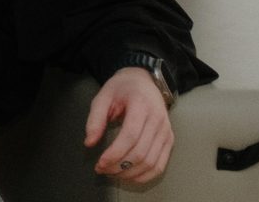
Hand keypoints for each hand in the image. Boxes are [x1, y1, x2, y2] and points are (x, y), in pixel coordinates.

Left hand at [84, 67, 174, 183]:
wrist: (145, 81)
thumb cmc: (122, 88)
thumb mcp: (103, 96)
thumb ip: (95, 119)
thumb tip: (89, 143)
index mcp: (141, 105)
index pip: (130, 136)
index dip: (114, 154)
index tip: (99, 163)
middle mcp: (157, 120)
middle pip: (141, 152)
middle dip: (119, 166)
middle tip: (102, 169)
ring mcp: (166, 131)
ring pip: (151, 162)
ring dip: (131, 173)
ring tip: (113, 173)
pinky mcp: (169, 140)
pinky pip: (160, 165)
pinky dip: (145, 175)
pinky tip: (130, 176)